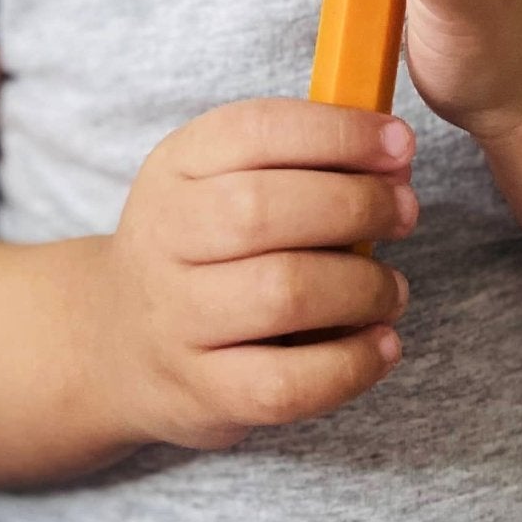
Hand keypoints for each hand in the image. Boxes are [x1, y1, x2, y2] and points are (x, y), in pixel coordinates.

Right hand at [100, 98, 416, 451]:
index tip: (398, 144)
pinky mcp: (201, 391)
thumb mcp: (223, 176)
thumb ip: (301, 159)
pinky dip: (351, 364)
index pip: (256, 130)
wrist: (118, 338)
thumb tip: (395, 153)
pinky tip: (381, 345)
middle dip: (358, 205)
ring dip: (362, 287)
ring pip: (282, 294)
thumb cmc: (203, 243)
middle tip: (403, 212)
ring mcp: (178, 318)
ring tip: (390, 289)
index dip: (338, 133)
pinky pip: (286, 383)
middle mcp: (166, 236)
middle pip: (265, 210)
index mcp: (178, 166)